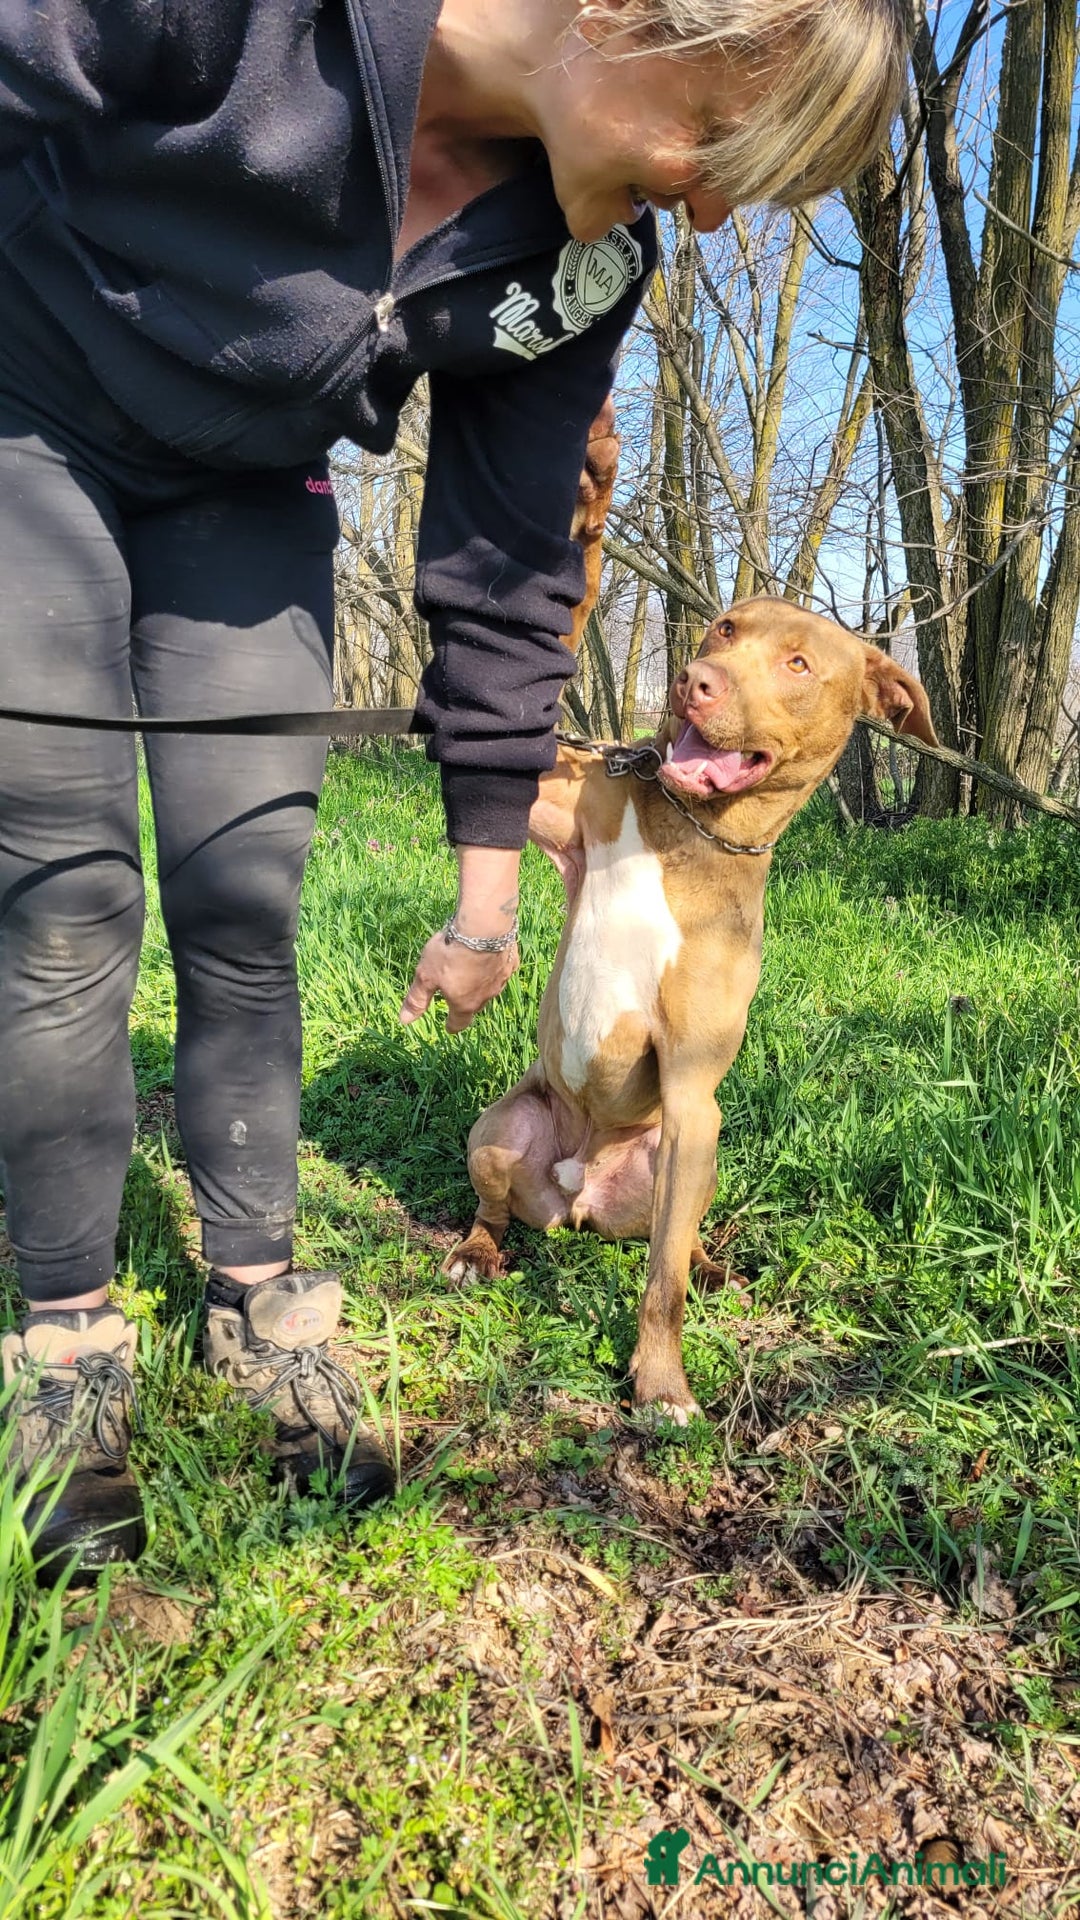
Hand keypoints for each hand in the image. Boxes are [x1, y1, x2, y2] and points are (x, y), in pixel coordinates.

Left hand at [399, 929, 518, 1032]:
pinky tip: (489, 957)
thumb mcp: (426, 975)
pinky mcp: (512, 961)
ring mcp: (501, 979)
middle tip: (456, 995)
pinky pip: (501, 970)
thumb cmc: (450, 952)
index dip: (452, 1025)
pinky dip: (493, 967)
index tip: (449, 1027)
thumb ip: (417, 999)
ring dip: (480, 985)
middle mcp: (485, 996)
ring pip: (490, 988)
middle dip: (465, 1003)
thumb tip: (404, 1021)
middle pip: (475, 1006)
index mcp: (464, 1003)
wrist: (483, 925)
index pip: (459, 1022)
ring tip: (471, 973)